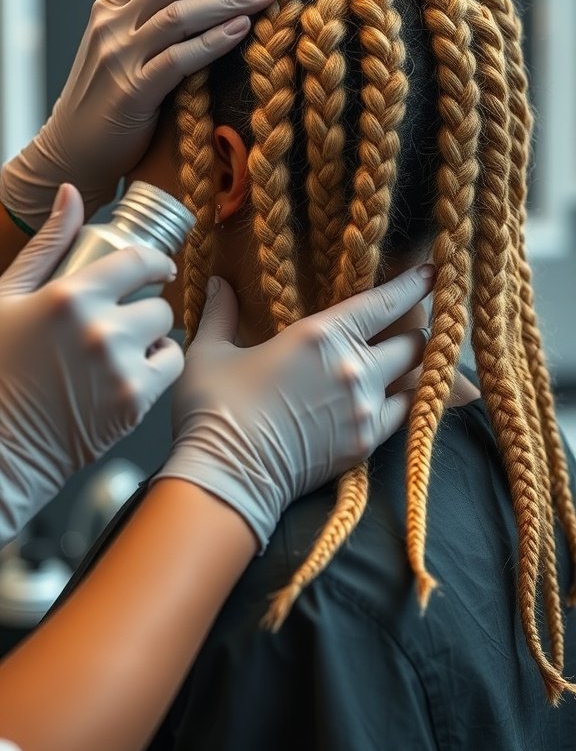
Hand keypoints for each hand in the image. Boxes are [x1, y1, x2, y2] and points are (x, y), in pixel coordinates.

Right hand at [0, 0, 279, 228]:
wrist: (71, 153)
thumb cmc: (109, 104)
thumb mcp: (125, 51)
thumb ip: (152, 21)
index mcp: (112, 8)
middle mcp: (112, 25)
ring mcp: (119, 57)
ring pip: (178, 14)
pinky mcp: (131, 93)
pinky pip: (177, 60)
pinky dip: (211, 42)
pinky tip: (242, 28)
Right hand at [0, 185, 183, 546]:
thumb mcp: (8, 298)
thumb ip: (47, 245)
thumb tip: (69, 194)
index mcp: (69, 296)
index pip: (138, 261)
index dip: (155, 263)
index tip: (158, 269)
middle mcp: (100, 329)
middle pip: (157, 301)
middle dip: (143, 308)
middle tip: (123, 322)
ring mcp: (120, 367)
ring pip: (167, 333)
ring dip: (152, 337)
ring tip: (123, 349)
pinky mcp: (134, 402)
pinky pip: (171, 367)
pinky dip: (157, 368)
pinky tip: (128, 373)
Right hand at [154, 266, 434, 549]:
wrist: (228, 477)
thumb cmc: (215, 410)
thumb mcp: (210, 351)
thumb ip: (221, 312)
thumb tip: (218, 282)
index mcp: (320, 335)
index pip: (385, 303)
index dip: (414, 286)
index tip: (433, 273)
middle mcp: (354, 367)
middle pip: (413, 341)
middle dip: (416, 329)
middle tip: (412, 324)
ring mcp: (365, 408)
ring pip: (416, 378)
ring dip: (414, 367)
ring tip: (407, 361)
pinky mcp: (366, 442)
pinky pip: (403, 414)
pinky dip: (403, 401)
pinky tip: (394, 396)